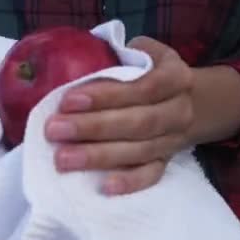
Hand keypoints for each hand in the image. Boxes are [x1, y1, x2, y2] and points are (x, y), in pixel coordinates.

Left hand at [44, 36, 194, 195]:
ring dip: (98, 156)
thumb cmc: (148, 72)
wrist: (186, 101)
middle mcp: (179, 110)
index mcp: (176, 76)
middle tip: (54, 130)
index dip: (106, 95)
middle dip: (92, 127)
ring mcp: (174, 140)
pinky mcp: (166, 162)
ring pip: (138, 152)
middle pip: (137, 123)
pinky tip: (103, 187)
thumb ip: (116, 55)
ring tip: (62, 159)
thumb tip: (70, 64)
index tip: (68, 100)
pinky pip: (150, 175)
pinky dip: (129, 182)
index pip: (143, 87)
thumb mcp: (142, 52)